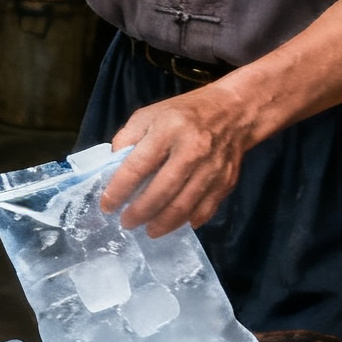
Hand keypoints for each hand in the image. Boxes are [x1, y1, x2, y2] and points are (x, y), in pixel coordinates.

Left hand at [98, 82, 259, 234]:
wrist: (235, 111)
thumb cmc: (184, 113)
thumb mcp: (149, 115)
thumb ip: (127, 139)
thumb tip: (112, 169)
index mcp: (168, 130)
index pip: (138, 166)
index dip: (119, 190)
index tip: (107, 206)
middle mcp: (192, 150)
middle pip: (162, 191)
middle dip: (140, 212)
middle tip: (126, 223)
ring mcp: (212, 168)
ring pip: (184, 206)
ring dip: (162, 224)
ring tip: (147, 230)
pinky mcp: (227, 181)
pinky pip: (205, 209)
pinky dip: (187, 221)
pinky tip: (173, 224)